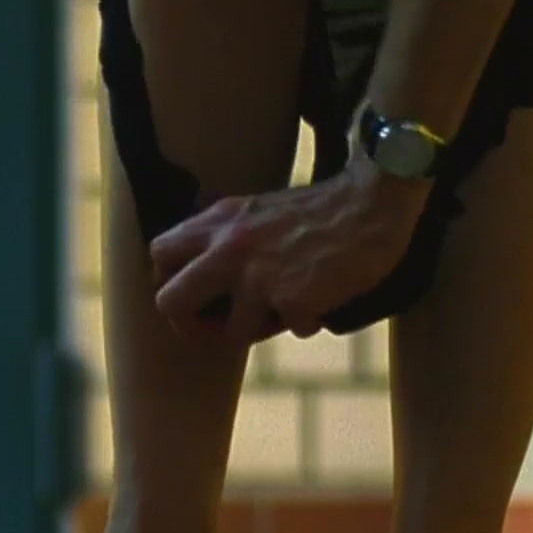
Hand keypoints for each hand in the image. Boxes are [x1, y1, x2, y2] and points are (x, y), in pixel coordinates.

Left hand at [149, 157, 428, 344]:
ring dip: (260, 329)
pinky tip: (321, 299)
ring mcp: (256, 275)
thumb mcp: (256, 213)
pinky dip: (307, 321)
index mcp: (217, 222)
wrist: (373, 201)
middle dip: (189, 325)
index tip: (197, 294)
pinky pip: (290, 329)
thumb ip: (224, 240)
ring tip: (286, 310)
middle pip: (167, 302)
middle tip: (217, 327)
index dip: (171, 281)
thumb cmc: (319, 211)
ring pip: (230, 332)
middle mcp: (228, 248)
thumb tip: (203, 284)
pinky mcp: (289, 297)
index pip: (159, 254)